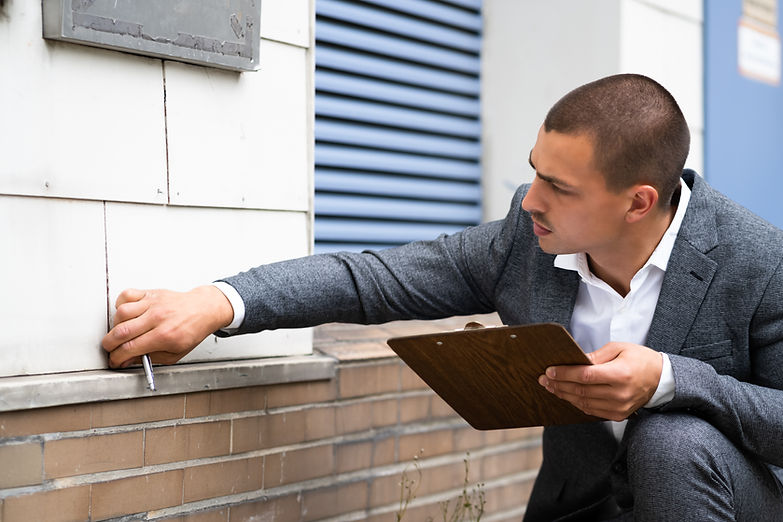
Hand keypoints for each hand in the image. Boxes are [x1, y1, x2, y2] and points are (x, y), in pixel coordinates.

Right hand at [101, 285, 233, 368]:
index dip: (117, 357)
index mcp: (165, 335)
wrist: (204, 309)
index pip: (130, 348)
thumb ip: (151, 358)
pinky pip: (127, 295)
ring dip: (115, 326)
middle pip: (121, 332)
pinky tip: (125, 313)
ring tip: (121, 332)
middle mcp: (157, 318)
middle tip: (111, 349)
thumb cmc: (192, 329)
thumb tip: (129, 359)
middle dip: (110, 344)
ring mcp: (153, 304)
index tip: (115, 360)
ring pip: (121, 313)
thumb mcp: (176, 353)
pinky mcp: (151, 293)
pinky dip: (120, 305)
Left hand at [538, 342, 662, 420]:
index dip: (565, 374)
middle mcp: (620, 394)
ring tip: (551, 387)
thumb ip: (596, 356)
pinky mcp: (618, 415)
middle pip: (581, 391)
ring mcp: (619, 407)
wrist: (661, 379)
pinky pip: (591, 411)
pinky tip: (566, 395)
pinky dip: (577, 403)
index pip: (586, 376)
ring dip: (564, 395)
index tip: (549, 371)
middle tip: (544, 379)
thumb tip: (574, 361)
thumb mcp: (619, 348)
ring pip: (584, 403)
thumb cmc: (640, 359)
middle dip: (559, 384)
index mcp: (621, 375)